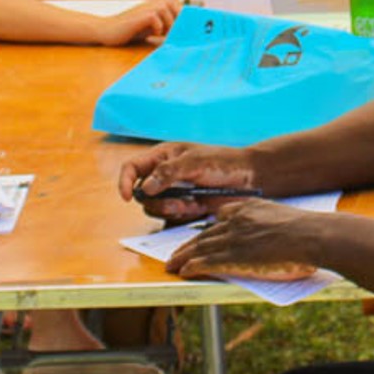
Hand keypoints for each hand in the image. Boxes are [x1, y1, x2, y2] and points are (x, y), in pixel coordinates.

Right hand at [95, 0, 180, 45]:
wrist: (108, 30)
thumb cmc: (132, 29)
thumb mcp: (152, 25)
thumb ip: (166, 23)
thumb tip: (183, 30)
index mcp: (155, 2)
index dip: (180, 12)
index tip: (180, 27)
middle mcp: (150, 2)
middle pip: (174, 2)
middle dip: (176, 18)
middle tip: (172, 33)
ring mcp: (144, 7)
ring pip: (166, 8)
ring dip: (168, 24)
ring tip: (163, 35)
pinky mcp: (138, 16)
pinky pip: (155, 18)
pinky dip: (157, 28)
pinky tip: (152, 35)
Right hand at [118, 141, 256, 220]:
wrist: (249, 178)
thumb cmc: (222, 162)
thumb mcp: (195, 162)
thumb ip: (169, 172)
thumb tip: (145, 187)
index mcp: (162, 156)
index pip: (132, 167)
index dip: (124, 181)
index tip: (126, 197)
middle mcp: (164, 174)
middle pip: (141, 192)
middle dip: (155, 201)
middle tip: (175, 203)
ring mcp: (174, 192)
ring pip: (154, 207)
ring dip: (168, 210)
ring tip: (188, 205)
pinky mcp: (185, 207)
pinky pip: (171, 217)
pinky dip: (180, 216)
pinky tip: (196, 208)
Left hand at [167, 198, 318, 279]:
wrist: (310, 235)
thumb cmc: (307, 230)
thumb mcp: (283, 217)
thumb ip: (269, 223)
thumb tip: (274, 237)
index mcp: (248, 208)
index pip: (221, 216)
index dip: (208, 229)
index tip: (200, 235)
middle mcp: (235, 221)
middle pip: (204, 234)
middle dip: (187, 245)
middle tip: (175, 253)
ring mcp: (233, 238)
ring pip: (200, 248)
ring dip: (183, 257)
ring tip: (171, 265)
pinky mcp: (234, 256)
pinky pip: (207, 262)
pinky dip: (192, 266)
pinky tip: (183, 271)